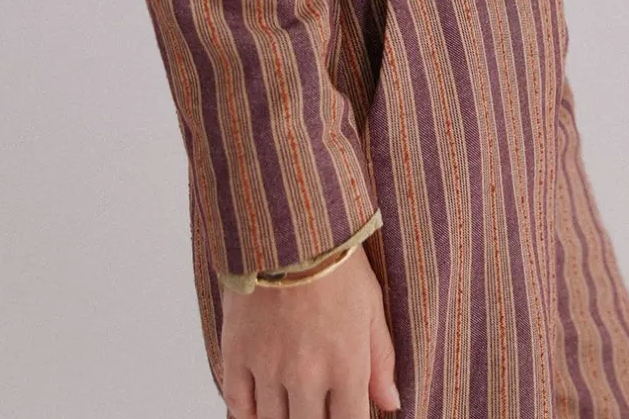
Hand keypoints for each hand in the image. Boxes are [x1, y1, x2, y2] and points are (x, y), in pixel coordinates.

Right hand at [220, 244, 400, 417]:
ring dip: (283, 418)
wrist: (288, 227)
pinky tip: (260, 406)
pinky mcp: (236, 354)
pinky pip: (237, 406)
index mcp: (345, 365)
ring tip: (291, 403)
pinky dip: (248, 413)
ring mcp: (267, 367)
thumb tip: (392, 404)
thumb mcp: (371, 307)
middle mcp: (305, 375)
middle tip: (316, 404)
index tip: (345, 413)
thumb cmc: (337, 263)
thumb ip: (381, 360)